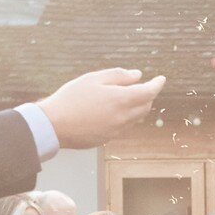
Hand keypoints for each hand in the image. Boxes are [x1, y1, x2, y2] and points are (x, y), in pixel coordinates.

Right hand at [37, 69, 166, 149]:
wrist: (53, 125)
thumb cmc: (71, 98)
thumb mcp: (94, 79)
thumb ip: (118, 76)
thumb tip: (138, 75)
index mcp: (121, 100)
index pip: (149, 92)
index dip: (157, 84)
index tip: (161, 79)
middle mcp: (123, 118)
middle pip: (145, 106)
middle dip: (146, 95)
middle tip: (136, 85)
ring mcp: (116, 130)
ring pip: (136, 118)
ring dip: (136, 107)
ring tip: (121, 96)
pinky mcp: (108, 138)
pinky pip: (124, 126)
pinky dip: (124, 117)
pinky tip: (109, 110)